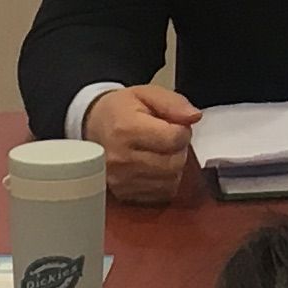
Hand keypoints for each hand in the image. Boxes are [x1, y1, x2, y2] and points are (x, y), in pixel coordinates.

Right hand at [89, 85, 200, 204]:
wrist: (93, 126)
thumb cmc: (121, 110)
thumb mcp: (147, 93)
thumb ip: (173, 103)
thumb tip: (194, 116)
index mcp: (126, 129)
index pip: (174, 139)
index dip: (183, 130)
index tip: (175, 125)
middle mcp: (121, 158)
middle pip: (174, 163)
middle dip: (180, 150)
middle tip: (169, 139)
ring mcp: (120, 179)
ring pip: (170, 181)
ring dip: (173, 166)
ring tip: (161, 151)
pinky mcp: (123, 193)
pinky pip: (160, 194)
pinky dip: (164, 181)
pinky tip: (155, 166)